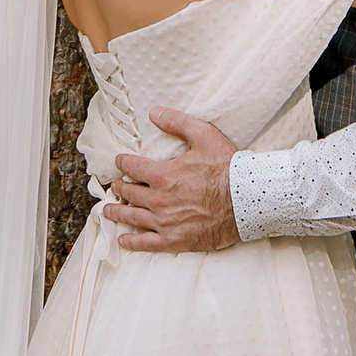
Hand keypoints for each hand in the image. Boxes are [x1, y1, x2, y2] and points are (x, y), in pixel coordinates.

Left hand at [101, 107, 240, 252]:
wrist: (247, 200)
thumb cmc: (227, 167)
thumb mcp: (203, 136)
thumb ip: (177, 122)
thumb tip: (154, 112)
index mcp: (162, 175)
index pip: (132, 168)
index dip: (123, 163)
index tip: (120, 162)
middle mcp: (158, 200)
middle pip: (129, 193)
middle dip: (120, 187)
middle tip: (115, 186)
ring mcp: (165, 223)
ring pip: (132, 217)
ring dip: (117, 212)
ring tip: (108, 210)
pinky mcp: (174, 241)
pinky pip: (146, 243)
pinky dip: (131, 241)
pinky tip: (123, 239)